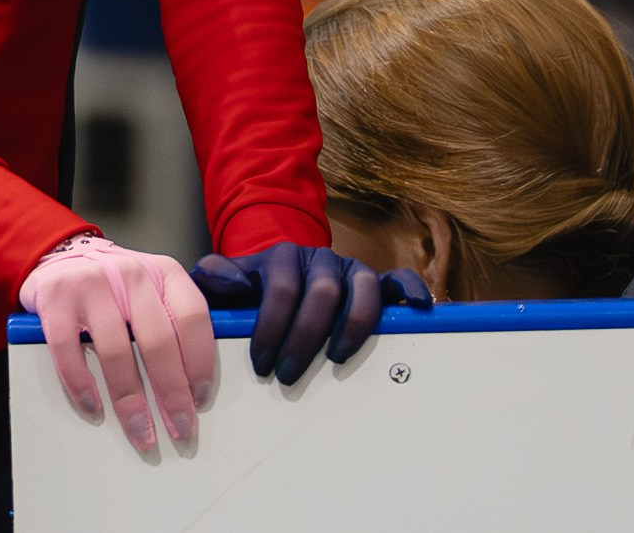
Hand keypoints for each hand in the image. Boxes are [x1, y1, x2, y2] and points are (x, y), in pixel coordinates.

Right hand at [19, 234, 216, 452]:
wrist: (60, 256)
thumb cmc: (115, 286)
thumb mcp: (152, 289)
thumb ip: (172, 321)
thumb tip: (193, 386)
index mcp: (164, 272)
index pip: (192, 317)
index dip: (200, 362)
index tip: (200, 399)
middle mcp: (131, 274)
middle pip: (158, 341)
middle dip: (171, 394)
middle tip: (180, 429)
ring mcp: (91, 284)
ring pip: (116, 351)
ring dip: (130, 401)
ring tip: (140, 432)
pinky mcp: (55, 299)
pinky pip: (69, 350)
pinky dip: (82, 385)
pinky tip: (93, 407)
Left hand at [189, 243, 433, 384]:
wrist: (283, 273)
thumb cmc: (256, 291)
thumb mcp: (230, 284)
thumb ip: (216, 280)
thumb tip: (218, 279)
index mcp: (283, 258)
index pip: (280, 291)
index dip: (270, 328)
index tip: (262, 364)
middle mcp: (321, 260)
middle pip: (322, 293)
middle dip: (304, 337)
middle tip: (288, 375)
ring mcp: (351, 269)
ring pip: (362, 287)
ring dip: (354, 324)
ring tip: (338, 358)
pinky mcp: (376, 281)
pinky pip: (398, 279)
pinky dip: (411, 289)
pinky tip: (416, 308)